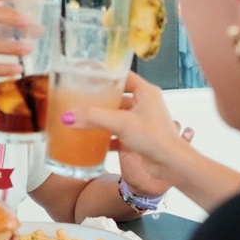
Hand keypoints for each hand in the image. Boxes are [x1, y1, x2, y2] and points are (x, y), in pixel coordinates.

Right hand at [65, 72, 194, 195]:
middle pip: (118, 96)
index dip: (108, 76)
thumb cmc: (157, 139)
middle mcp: (145, 104)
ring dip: (103, 118)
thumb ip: (94, 117)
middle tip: (83, 98)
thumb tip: (70, 116)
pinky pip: (119, 132)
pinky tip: (94, 140)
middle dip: (101, 99)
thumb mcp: (121, 123)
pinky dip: (107, 135)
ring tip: (85, 117)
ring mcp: (142, 121)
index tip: (91, 77)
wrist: (170, 164)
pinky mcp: (139, 137)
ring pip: (117, 115)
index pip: (124, 76)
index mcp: (146, 92)